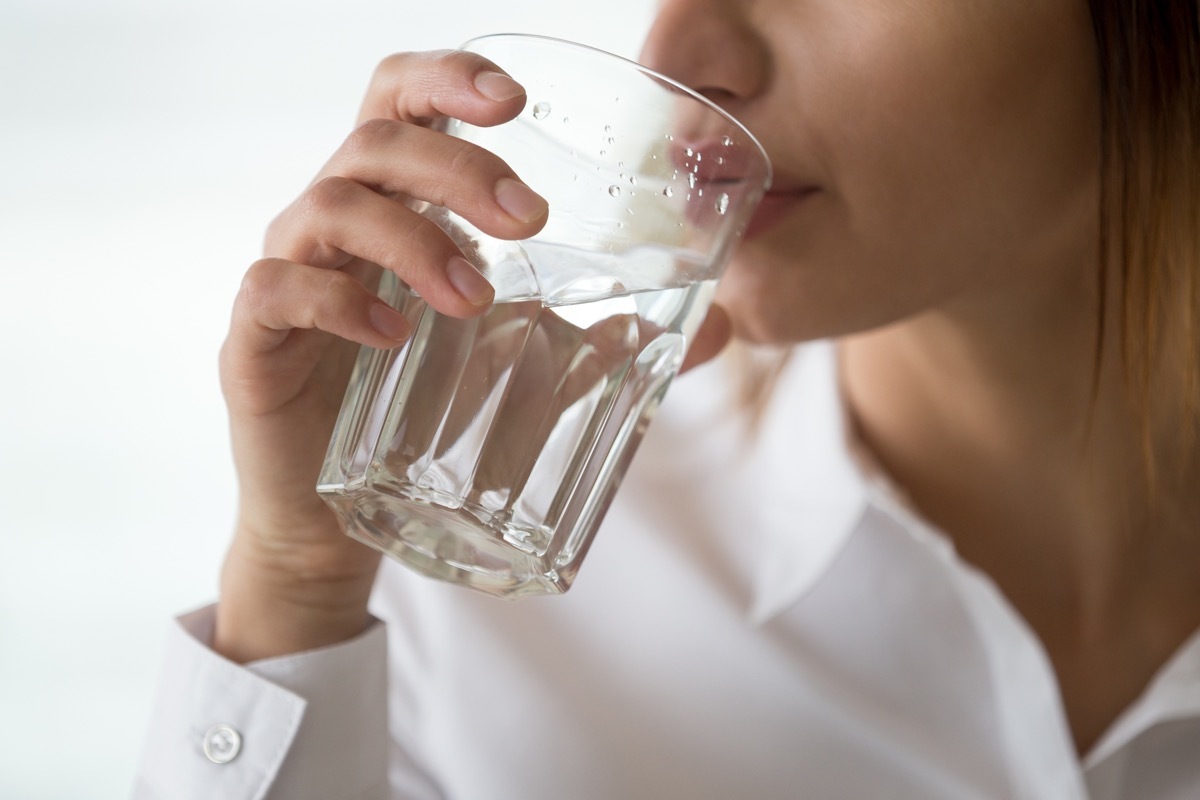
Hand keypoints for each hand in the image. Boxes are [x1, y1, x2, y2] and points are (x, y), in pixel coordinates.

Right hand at [214, 50, 549, 660]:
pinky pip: (276, 289)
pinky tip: (394, 333)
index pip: (400, 100)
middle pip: (375, 142)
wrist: (331, 514)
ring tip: (475, 297)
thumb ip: (606, 337)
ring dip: (413, 238)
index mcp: (393, 203)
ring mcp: (290, 275)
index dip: (448, 78)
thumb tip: (716, 331)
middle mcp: (334, 222)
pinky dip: (338, 300)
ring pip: (331, 206)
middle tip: (527, 219)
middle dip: (457, 166)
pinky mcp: (255, 341)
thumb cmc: (421, 415)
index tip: (516, 101)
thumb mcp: (523, 363)